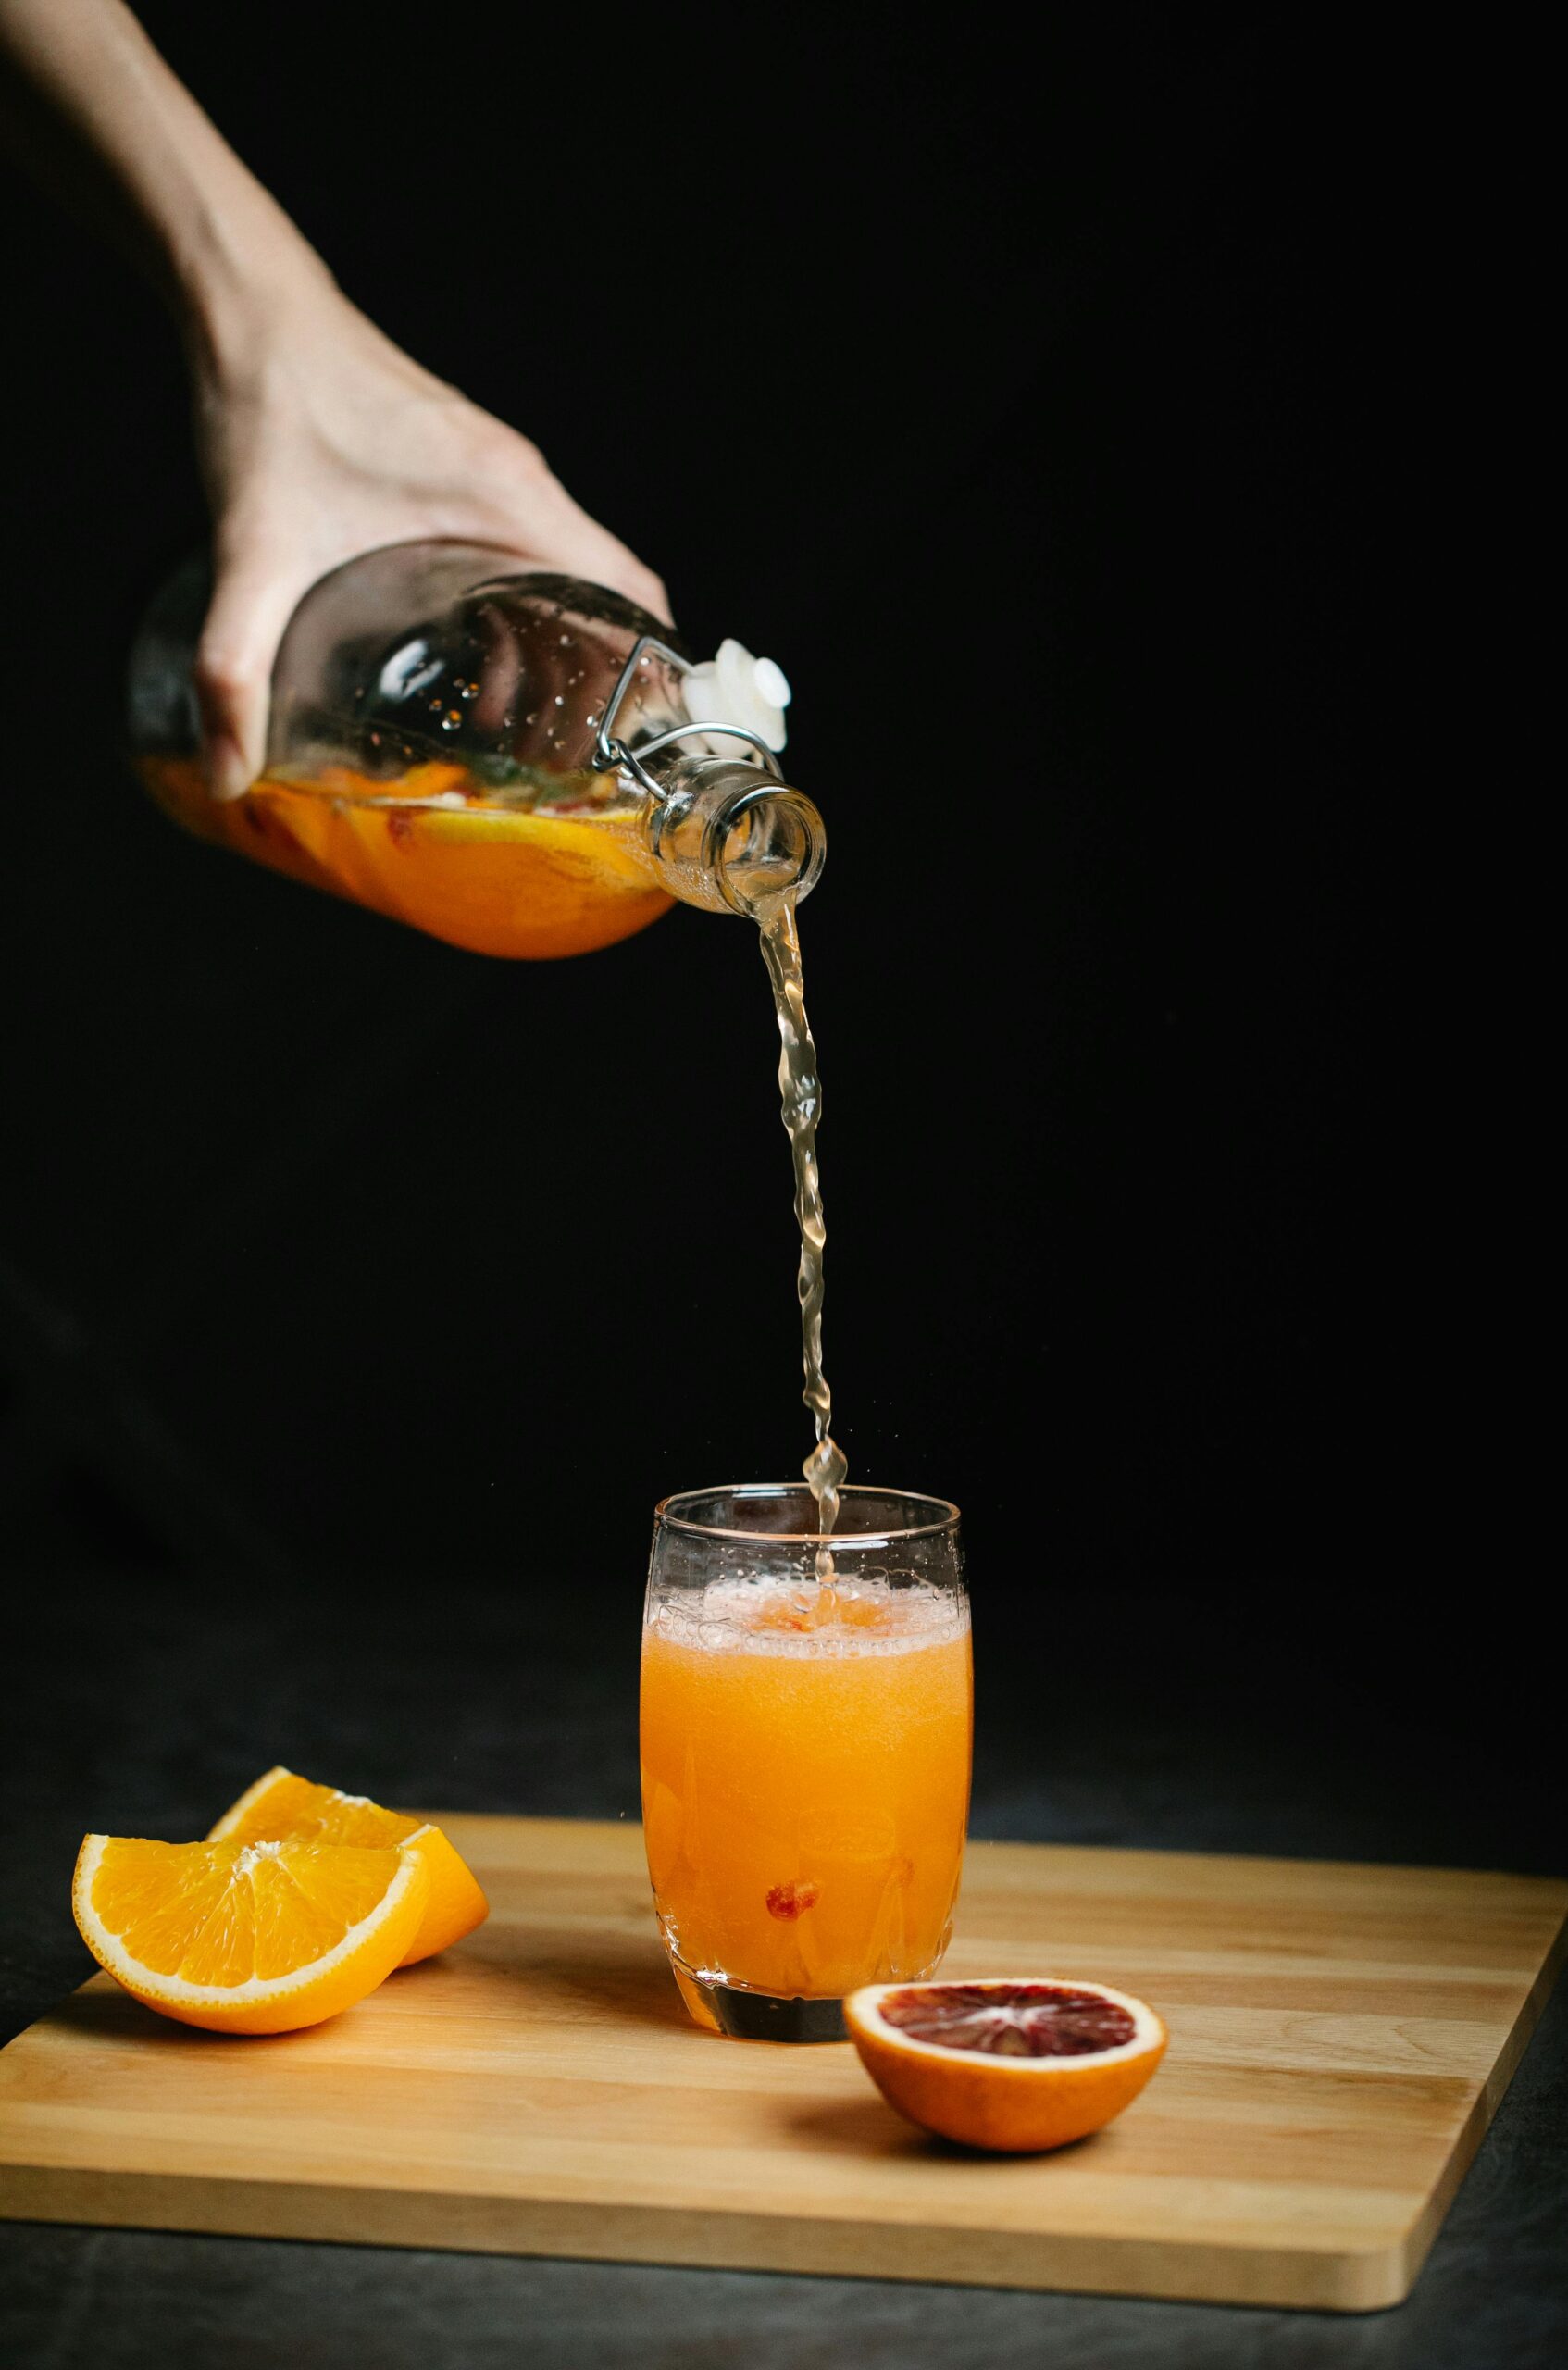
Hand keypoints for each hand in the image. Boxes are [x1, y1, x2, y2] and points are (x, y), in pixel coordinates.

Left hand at [191, 276, 669, 798]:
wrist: (249, 308)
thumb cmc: (267, 409)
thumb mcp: (252, 554)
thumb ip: (234, 668)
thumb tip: (230, 771)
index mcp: (506, 497)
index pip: (630, 587)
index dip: (652, 667)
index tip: (640, 737)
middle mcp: (520, 481)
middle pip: (610, 593)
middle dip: (601, 679)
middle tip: (572, 758)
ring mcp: (499, 471)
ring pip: (572, 572)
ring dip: (562, 646)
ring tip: (526, 727)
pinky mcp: (469, 469)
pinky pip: (532, 548)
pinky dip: (527, 608)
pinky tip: (477, 659)